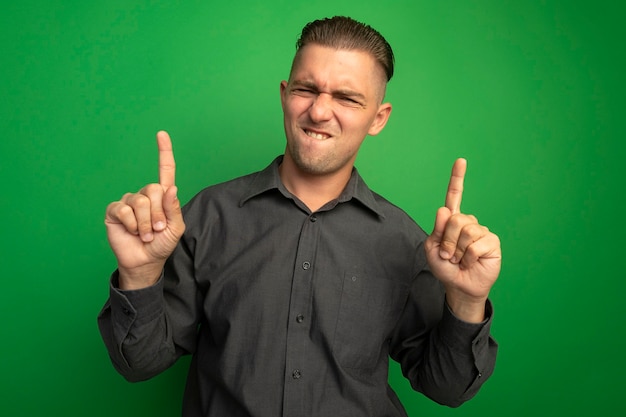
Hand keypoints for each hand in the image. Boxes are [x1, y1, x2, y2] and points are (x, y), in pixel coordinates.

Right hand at [104, 131, 185, 288]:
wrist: (145, 262)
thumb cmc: (161, 244)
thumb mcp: (175, 229)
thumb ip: (173, 209)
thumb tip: (170, 188)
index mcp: (163, 197)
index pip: (165, 171)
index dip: (164, 152)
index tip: (162, 134)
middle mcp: (145, 195)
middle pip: (153, 189)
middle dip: (158, 213)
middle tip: (157, 229)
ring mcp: (129, 202)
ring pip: (140, 201)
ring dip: (146, 223)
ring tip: (146, 234)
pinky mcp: (115, 211)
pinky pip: (124, 209)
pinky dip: (132, 224)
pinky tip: (132, 232)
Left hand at [425, 158, 501, 321]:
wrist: (459, 286)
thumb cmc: (446, 267)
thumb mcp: (432, 249)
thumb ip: (436, 230)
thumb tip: (444, 209)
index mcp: (452, 221)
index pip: (454, 197)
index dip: (457, 179)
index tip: (461, 161)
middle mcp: (468, 222)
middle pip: (454, 219)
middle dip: (447, 241)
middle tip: (449, 255)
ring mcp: (481, 231)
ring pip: (465, 231)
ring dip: (456, 250)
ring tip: (459, 259)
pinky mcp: (492, 242)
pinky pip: (475, 244)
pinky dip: (468, 257)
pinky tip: (470, 262)